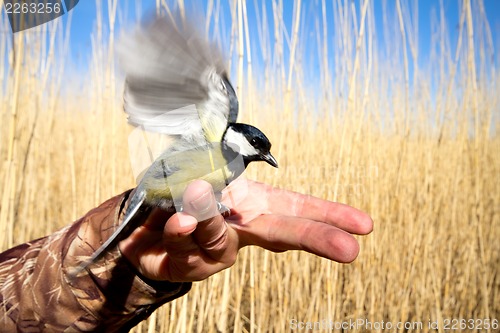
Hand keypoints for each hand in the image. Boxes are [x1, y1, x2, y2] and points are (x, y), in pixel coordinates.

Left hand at [118, 179, 372, 281]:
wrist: (143, 231)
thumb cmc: (179, 199)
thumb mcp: (195, 180)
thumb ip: (203, 189)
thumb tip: (200, 192)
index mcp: (254, 204)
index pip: (297, 208)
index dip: (329, 216)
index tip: (364, 226)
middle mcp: (245, 227)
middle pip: (284, 232)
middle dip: (316, 237)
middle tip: (350, 250)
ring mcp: (221, 249)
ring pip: (224, 241)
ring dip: (210, 222)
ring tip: (192, 194)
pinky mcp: (194, 265)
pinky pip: (186, 247)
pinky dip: (180, 232)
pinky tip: (174, 223)